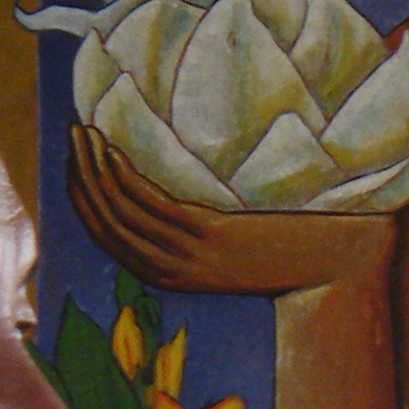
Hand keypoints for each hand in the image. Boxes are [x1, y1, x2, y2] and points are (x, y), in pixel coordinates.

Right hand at [69, 120, 396, 297]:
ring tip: (86, 132)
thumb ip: (196, 224)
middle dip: (80, 178)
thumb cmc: (289, 244)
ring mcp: (188, 255)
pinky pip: (152, 204)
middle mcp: (170, 270)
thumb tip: (171, 184)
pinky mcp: (209, 236)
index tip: (74, 160)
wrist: (336, 262)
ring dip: (94, 170)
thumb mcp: (231, 242)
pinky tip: (115, 147)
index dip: (82, 197)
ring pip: (121, 211)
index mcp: (168, 275)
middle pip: (105, 222)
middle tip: (73, 135)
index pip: (106, 236)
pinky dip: (124, 176)